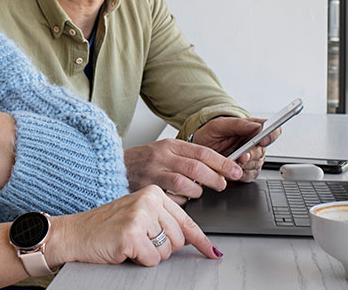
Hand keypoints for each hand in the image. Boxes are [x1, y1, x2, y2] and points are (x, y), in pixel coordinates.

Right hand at [47, 185, 221, 267]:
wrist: (76, 233)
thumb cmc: (105, 226)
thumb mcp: (138, 215)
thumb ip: (164, 221)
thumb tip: (193, 239)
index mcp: (153, 193)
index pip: (186, 220)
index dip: (200, 241)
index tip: (212, 251)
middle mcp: (149, 200)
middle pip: (178, 240)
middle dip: (162, 249)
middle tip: (140, 241)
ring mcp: (140, 215)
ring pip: (167, 251)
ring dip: (150, 255)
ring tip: (131, 243)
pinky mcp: (131, 233)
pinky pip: (152, 260)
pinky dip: (139, 261)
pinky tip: (125, 249)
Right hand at [123, 138, 242, 204]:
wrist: (112, 166)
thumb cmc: (143, 161)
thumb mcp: (164, 151)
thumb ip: (186, 157)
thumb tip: (217, 168)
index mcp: (169, 145)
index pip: (202, 152)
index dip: (223, 162)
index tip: (235, 170)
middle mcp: (161, 157)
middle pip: (196, 168)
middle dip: (215, 179)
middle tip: (222, 185)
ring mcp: (152, 173)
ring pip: (184, 184)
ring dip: (197, 191)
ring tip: (197, 192)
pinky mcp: (146, 189)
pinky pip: (170, 199)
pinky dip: (180, 202)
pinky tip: (180, 200)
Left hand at [191, 117, 279, 181]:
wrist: (200, 149)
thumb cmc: (210, 134)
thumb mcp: (219, 125)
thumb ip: (237, 124)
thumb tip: (255, 126)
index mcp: (253, 129)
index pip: (273, 131)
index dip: (271, 135)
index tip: (263, 139)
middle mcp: (255, 144)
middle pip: (262, 151)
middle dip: (251, 154)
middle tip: (241, 156)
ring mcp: (252, 158)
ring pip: (256, 165)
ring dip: (244, 165)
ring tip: (232, 162)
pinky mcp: (247, 171)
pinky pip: (251, 176)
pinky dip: (242, 175)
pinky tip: (232, 170)